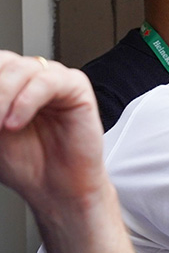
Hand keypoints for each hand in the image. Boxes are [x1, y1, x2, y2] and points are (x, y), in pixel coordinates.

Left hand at [0, 52, 104, 215]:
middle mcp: (32, 80)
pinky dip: (26, 101)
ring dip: (3, 96)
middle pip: (4, 62)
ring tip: (1, 126)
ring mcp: (55, 82)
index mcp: (10, 86)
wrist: (57, 190)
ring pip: (22, 68)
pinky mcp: (77, 90)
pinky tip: (16, 123)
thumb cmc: (28, 165)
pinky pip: (47, 82)